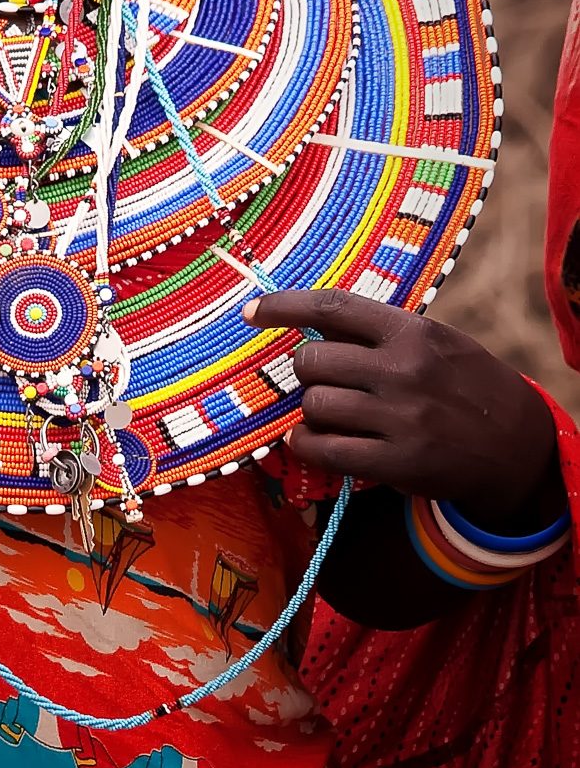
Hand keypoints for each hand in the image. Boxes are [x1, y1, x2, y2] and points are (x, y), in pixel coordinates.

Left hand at [243, 288, 560, 528]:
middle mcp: (403, 370)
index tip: (250, 311)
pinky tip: (309, 441)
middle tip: (323, 381)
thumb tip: (311, 325)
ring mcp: (400, 417)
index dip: (283, 306)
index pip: (331, 307)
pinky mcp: (397, 461)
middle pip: (311, 361)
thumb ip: (381, 332)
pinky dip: (306, 445)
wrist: (519, 446)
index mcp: (411, 331)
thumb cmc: (467, 385)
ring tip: (331, 413)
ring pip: (313, 405)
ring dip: (310, 411)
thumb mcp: (436, 341)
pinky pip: (324, 449)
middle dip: (306, 372)